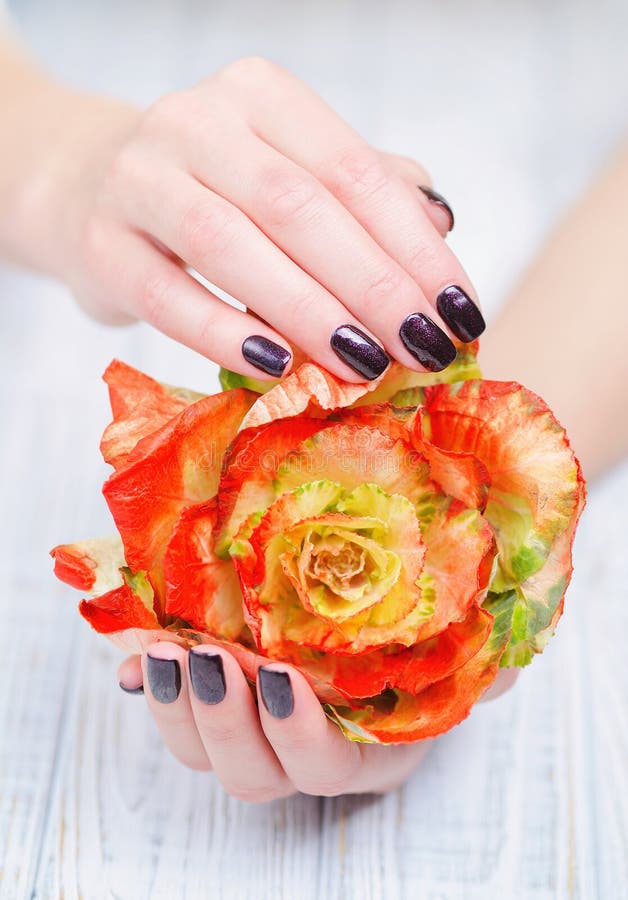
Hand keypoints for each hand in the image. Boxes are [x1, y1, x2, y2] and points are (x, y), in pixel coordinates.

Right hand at [42, 57, 482, 382]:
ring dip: (308, 312)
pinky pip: (169, 297)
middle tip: (424, 347)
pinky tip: (276, 369)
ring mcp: (139, 179)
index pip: (354, 172)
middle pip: (300, 207)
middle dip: (374, 286)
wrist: (92, 188)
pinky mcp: (101, 245)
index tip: (461, 312)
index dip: (415, 247)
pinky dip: (225, 336)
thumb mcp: (292, 171)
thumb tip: (442, 224)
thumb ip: (365, 189)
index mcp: (261, 96)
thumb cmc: (216, 191)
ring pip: (232, 246)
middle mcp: (197, 121)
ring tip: (364, 364)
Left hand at [117, 643, 516, 801]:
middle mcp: (305, 754)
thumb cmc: (425, 641)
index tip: (284, 678)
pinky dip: (151, 685)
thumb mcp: (460, 652)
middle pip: (253, 773)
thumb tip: (501, 671)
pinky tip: (136, 658)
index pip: (327, 768)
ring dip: (178, 707)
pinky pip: (176, 711)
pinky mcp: (218, 697)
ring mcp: (255, 729)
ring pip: (205, 751)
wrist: (381, 615)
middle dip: (226, 722)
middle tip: (210, 660)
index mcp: (367, 750)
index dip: (300, 736)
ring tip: (166, 653)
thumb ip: (484, 668)